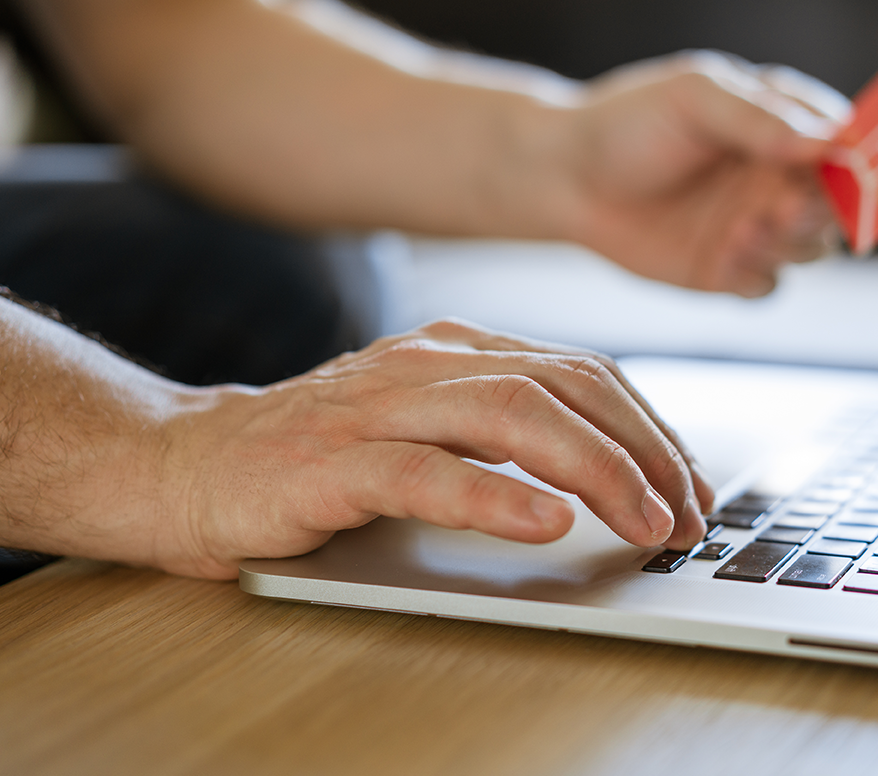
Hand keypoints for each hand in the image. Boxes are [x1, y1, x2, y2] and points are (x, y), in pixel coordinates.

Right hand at [164, 319, 715, 578]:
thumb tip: (606, 472)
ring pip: (511, 417)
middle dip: (643, 452)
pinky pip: (424, 473)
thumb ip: (500, 433)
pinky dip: (492, 496)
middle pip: (564, 388)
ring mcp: (377, 408)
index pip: (580, 373)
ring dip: (595, 470)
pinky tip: (544, 522)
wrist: (187, 463)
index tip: (690, 484)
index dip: (648, 428)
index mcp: (455, 355)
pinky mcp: (330, 462)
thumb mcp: (426, 428)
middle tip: (688, 513)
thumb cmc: (317, 456)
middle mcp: (425, 366)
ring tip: (644, 520)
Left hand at [565, 51, 850, 296]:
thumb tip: (829, 141)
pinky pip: (768, 286)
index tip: (850, 171)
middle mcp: (778, 176)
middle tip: (784, 205)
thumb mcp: (694, 97)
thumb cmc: (629, 123)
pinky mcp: (728, 269)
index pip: (845, 142)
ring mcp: (756, 225)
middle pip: (838, 203)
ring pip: (811, 248)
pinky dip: (757, 277)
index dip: (858, 159)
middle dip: (822, 209)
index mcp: (782, 123)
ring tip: (743, 228)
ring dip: (790, 243)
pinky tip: (723, 260)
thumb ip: (760, 118)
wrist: (567, 179)